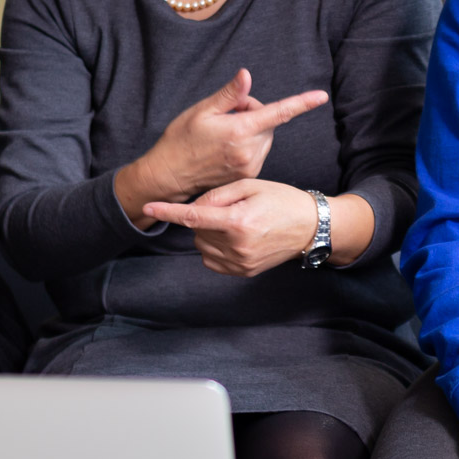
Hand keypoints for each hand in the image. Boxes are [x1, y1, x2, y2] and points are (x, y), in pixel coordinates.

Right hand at [115, 70, 327, 222]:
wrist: (169, 177)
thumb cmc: (180, 140)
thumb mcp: (201, 111)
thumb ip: (229, 95)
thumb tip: (247, 75)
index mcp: (240, 131)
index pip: (278, 113)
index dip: (301, 103)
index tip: (321, 96)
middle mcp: (249, 151)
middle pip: (268, 122)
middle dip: (253, 113)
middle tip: (227, 115)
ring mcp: (250, 165)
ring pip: (263, 137)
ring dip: (251, 130)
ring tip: (222, 134)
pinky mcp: (247, 175)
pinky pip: (257, 151)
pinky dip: (247, 144)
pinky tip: (225, 149)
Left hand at [141, 179, 322, 276]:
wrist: (310, 227)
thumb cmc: (281, 200)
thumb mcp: (251, 186)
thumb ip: (218, 194)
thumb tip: (195, 207)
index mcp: (238, 221)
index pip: (193, 217)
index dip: (168, 212)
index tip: (148, 208)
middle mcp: (238, 246)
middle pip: (197, 231)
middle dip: (203, 218)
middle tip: (228, 208)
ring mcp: (241, 262)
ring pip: (202, 246)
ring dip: (208, 234)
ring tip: (235, 223)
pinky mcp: (244, 272)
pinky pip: (212, 260)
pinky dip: (214, 248)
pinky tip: (233, 238)